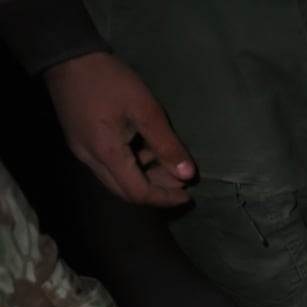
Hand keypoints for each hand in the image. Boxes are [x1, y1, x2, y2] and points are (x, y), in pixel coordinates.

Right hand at [43, 52, 194, 206]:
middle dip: (155, 190)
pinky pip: (107, 166)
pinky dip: (130, 166)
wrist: (68, 57)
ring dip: (144, 177)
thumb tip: (187, 175)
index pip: (137, 192)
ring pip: (116, 180)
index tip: (187, 195)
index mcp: (106, 153)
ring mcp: (81, 152)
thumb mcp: (146, 110)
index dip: (164, 198)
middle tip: (179, 180)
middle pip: (125, 191)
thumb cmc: (110, 81)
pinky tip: (146, 149)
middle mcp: (90, 160)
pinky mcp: (80, 142)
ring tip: (167, 161)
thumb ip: (166, 145)